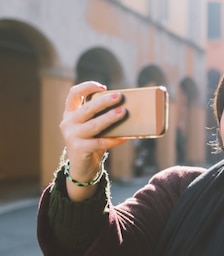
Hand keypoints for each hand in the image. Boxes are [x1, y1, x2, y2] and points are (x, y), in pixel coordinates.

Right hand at [60, 82, 126, 198]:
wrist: (81, 168)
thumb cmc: (90, 143)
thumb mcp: (91, 128)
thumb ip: (99, 118)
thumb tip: (124, 108)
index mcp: (70, 114)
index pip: (73, 94)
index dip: (87, 87)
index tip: (103, 87)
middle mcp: (68, 123)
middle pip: (87, 108)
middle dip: (104, 101)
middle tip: (119, 97)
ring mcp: (71, 136)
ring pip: (94, 124)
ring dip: (110, 118)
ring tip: (123, 112)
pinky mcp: (79, 149)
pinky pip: (100, 143)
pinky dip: (113, 140)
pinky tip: (124, 138)